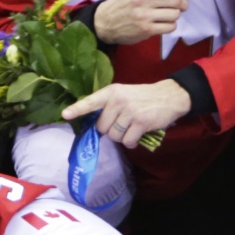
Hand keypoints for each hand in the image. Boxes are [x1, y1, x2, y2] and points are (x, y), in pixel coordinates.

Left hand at [61, 79, 191, 147]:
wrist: (169, 96)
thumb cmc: (143, 97)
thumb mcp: (124, 94)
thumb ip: (109, 106)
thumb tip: (96, 126)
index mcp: (111, 92)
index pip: (91, 101)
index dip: (77, 109)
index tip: (64, 115)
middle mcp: (118, 100)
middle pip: (102, 127)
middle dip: (110, 130)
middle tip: (123, 123)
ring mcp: (129, 111)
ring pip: (114, 136)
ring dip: (122, 137)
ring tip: (132, 127)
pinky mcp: (140, 122)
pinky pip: (127, 141)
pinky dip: (131, 142)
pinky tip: (137, 135)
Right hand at [93, 0, 187, 45]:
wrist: (106, 23)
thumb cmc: (122, 1)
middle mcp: (140, 0)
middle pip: (173, 0)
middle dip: (182, 2)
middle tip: (182, 3)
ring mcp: (144, 17)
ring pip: (174, 14)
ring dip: (176, 14)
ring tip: (170, 13)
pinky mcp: (147, 30)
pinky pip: (170, 27)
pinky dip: (171, 24)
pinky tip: (165, 22)